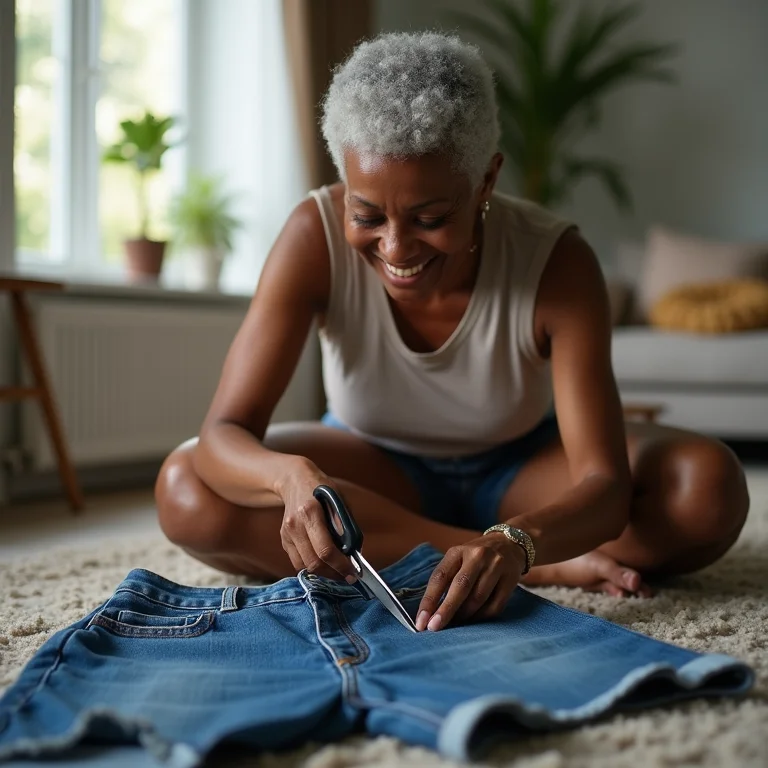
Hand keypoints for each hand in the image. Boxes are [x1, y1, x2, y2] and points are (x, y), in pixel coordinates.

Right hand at [277, 457, 356, 580]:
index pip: (325, 550)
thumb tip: (354, 552)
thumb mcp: (339, 500)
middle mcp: (294, 525)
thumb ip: (346, 526)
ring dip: (323, 573)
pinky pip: (298, 562)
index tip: (353, 573)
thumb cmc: (322, 489)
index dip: (340, 566)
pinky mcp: (284, 540)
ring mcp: (286, 534)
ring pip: (304, 566)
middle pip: (313, 563)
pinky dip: (312, 566)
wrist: (294, 481)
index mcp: (310, 512)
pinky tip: (324, 561)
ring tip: (337, 571)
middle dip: (333, 574)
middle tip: (347, 576)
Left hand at [415, 534, 525, 630]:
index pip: (440, 576)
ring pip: (478, 598)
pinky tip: (474, 620)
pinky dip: (482, 617)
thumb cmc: (475, 558)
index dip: (429, 600)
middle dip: (446, 610)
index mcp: (458, 551)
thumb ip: (447, 581)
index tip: (420, 621)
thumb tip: (431, 613)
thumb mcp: (458, 559)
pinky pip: (495, 606)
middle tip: (434, 628)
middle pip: (460, 586)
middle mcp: (477, 555)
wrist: (509, 543)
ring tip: (455, 624)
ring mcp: (496, 565)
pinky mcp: (511, 578)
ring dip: (464, 616)